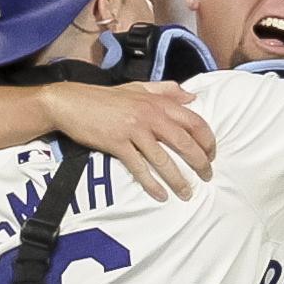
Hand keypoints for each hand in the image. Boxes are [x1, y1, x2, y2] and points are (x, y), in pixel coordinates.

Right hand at [39, 81, 215, 202]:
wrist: (70, 102)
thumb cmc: (104, 97)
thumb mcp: (137, 87)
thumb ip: (166, 90)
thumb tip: (192, 96)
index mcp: (158, 102)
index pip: (194, 121)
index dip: (208, 140)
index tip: (212, 154)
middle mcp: (150, 115)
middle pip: (184, 142)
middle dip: (199, 163)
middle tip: (207, 177)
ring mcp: (134, 130)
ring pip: (163, 159)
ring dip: (178, 179)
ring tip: (187, 193)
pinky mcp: (117, 144)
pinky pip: (139, 168)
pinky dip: (151, 184)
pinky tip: (160, 195)